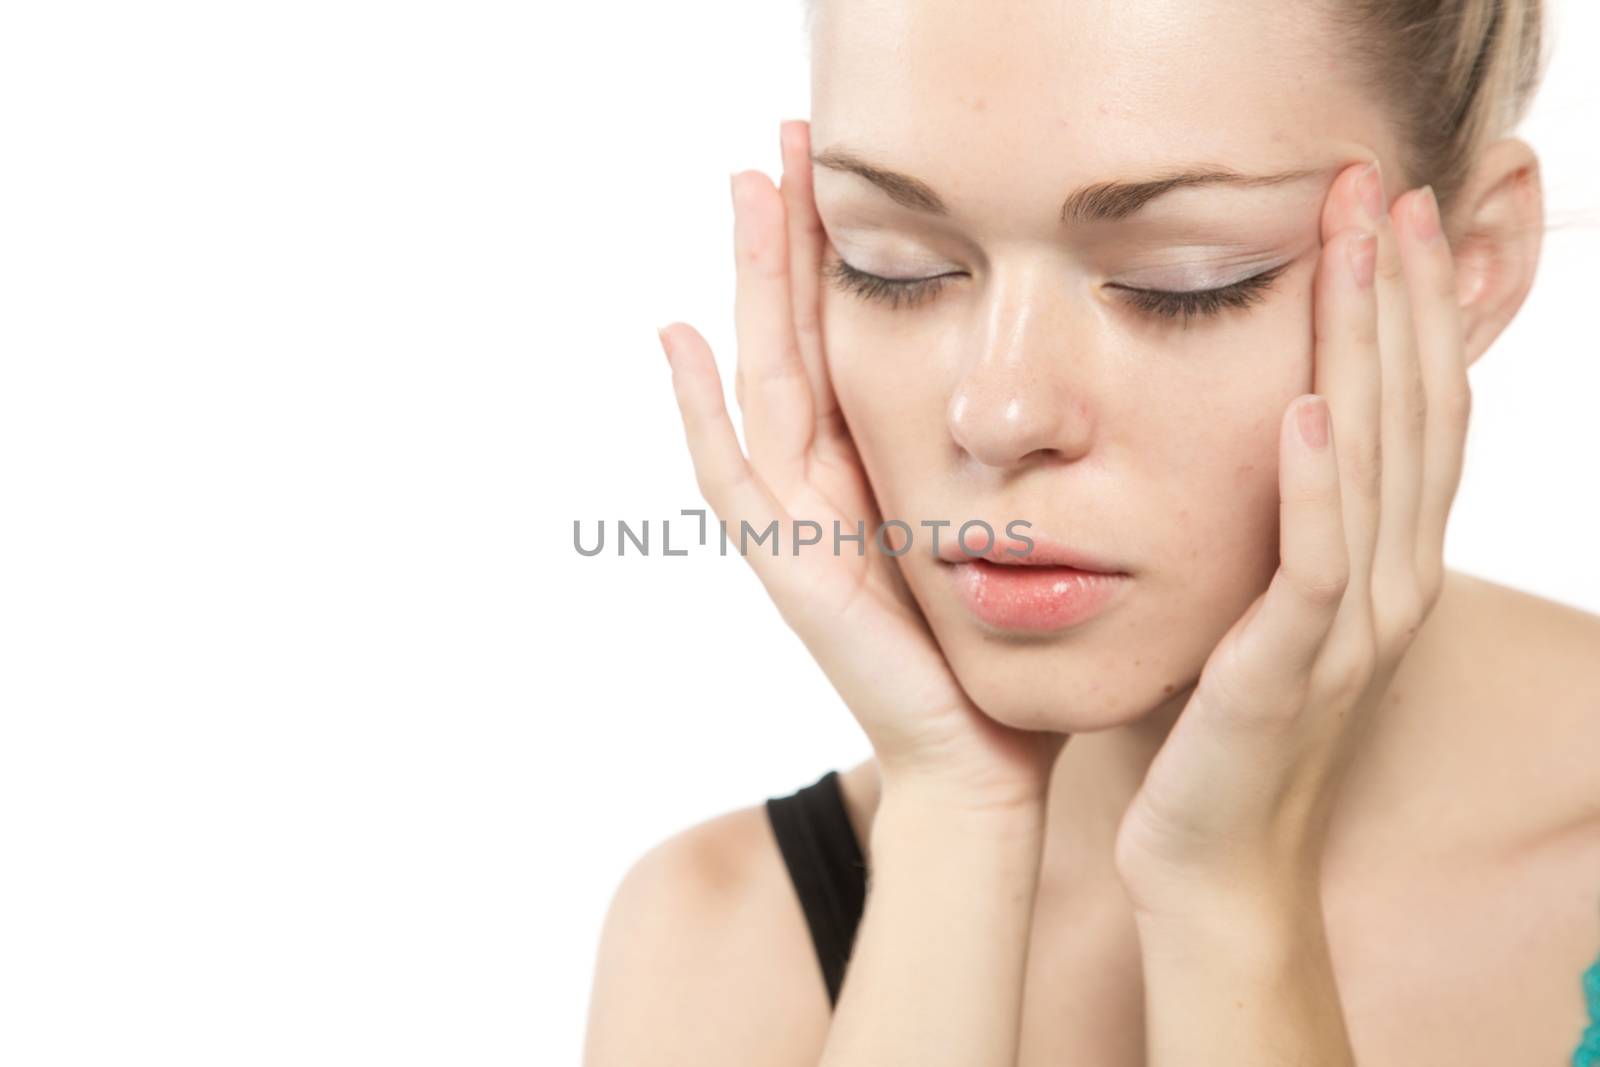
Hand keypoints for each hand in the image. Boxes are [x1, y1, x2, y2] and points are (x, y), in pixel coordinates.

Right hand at [657, 120, 1065, 811]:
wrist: (982, 752)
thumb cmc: (997, 647)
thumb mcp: (994, 525)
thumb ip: (981, 462)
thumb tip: (1035, 391)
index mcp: (870, 469)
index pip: (841, 341)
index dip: (832, 257)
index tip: (840, 174)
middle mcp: (822, 485)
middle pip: (792, 338)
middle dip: (785, 242)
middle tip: (781, 143)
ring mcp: (794, 525)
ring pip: (760, 380)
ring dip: (749, 288)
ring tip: (744, 192)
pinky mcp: (788, 569)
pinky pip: (732, 477)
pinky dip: (699, 411)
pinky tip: (679, 338)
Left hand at [1111, 157, 1469, 913]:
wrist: (1210, 860)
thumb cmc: (1219, 726)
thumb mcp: (1260, 602)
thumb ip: (1279, 522)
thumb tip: (1264, 428)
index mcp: (1379, 562)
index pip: (1412, 411)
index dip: (1408, 309)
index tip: (1383, 210)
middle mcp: (1386, 586)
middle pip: (1412, 415)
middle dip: (1398, 297)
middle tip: (1379, 186)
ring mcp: (1348, 632)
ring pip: (1378, 468)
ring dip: (1367, 354)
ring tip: (1355, 250)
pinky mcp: (1287, 674)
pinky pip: (1315, 567)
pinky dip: (1317, 487)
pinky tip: (1304, 409)